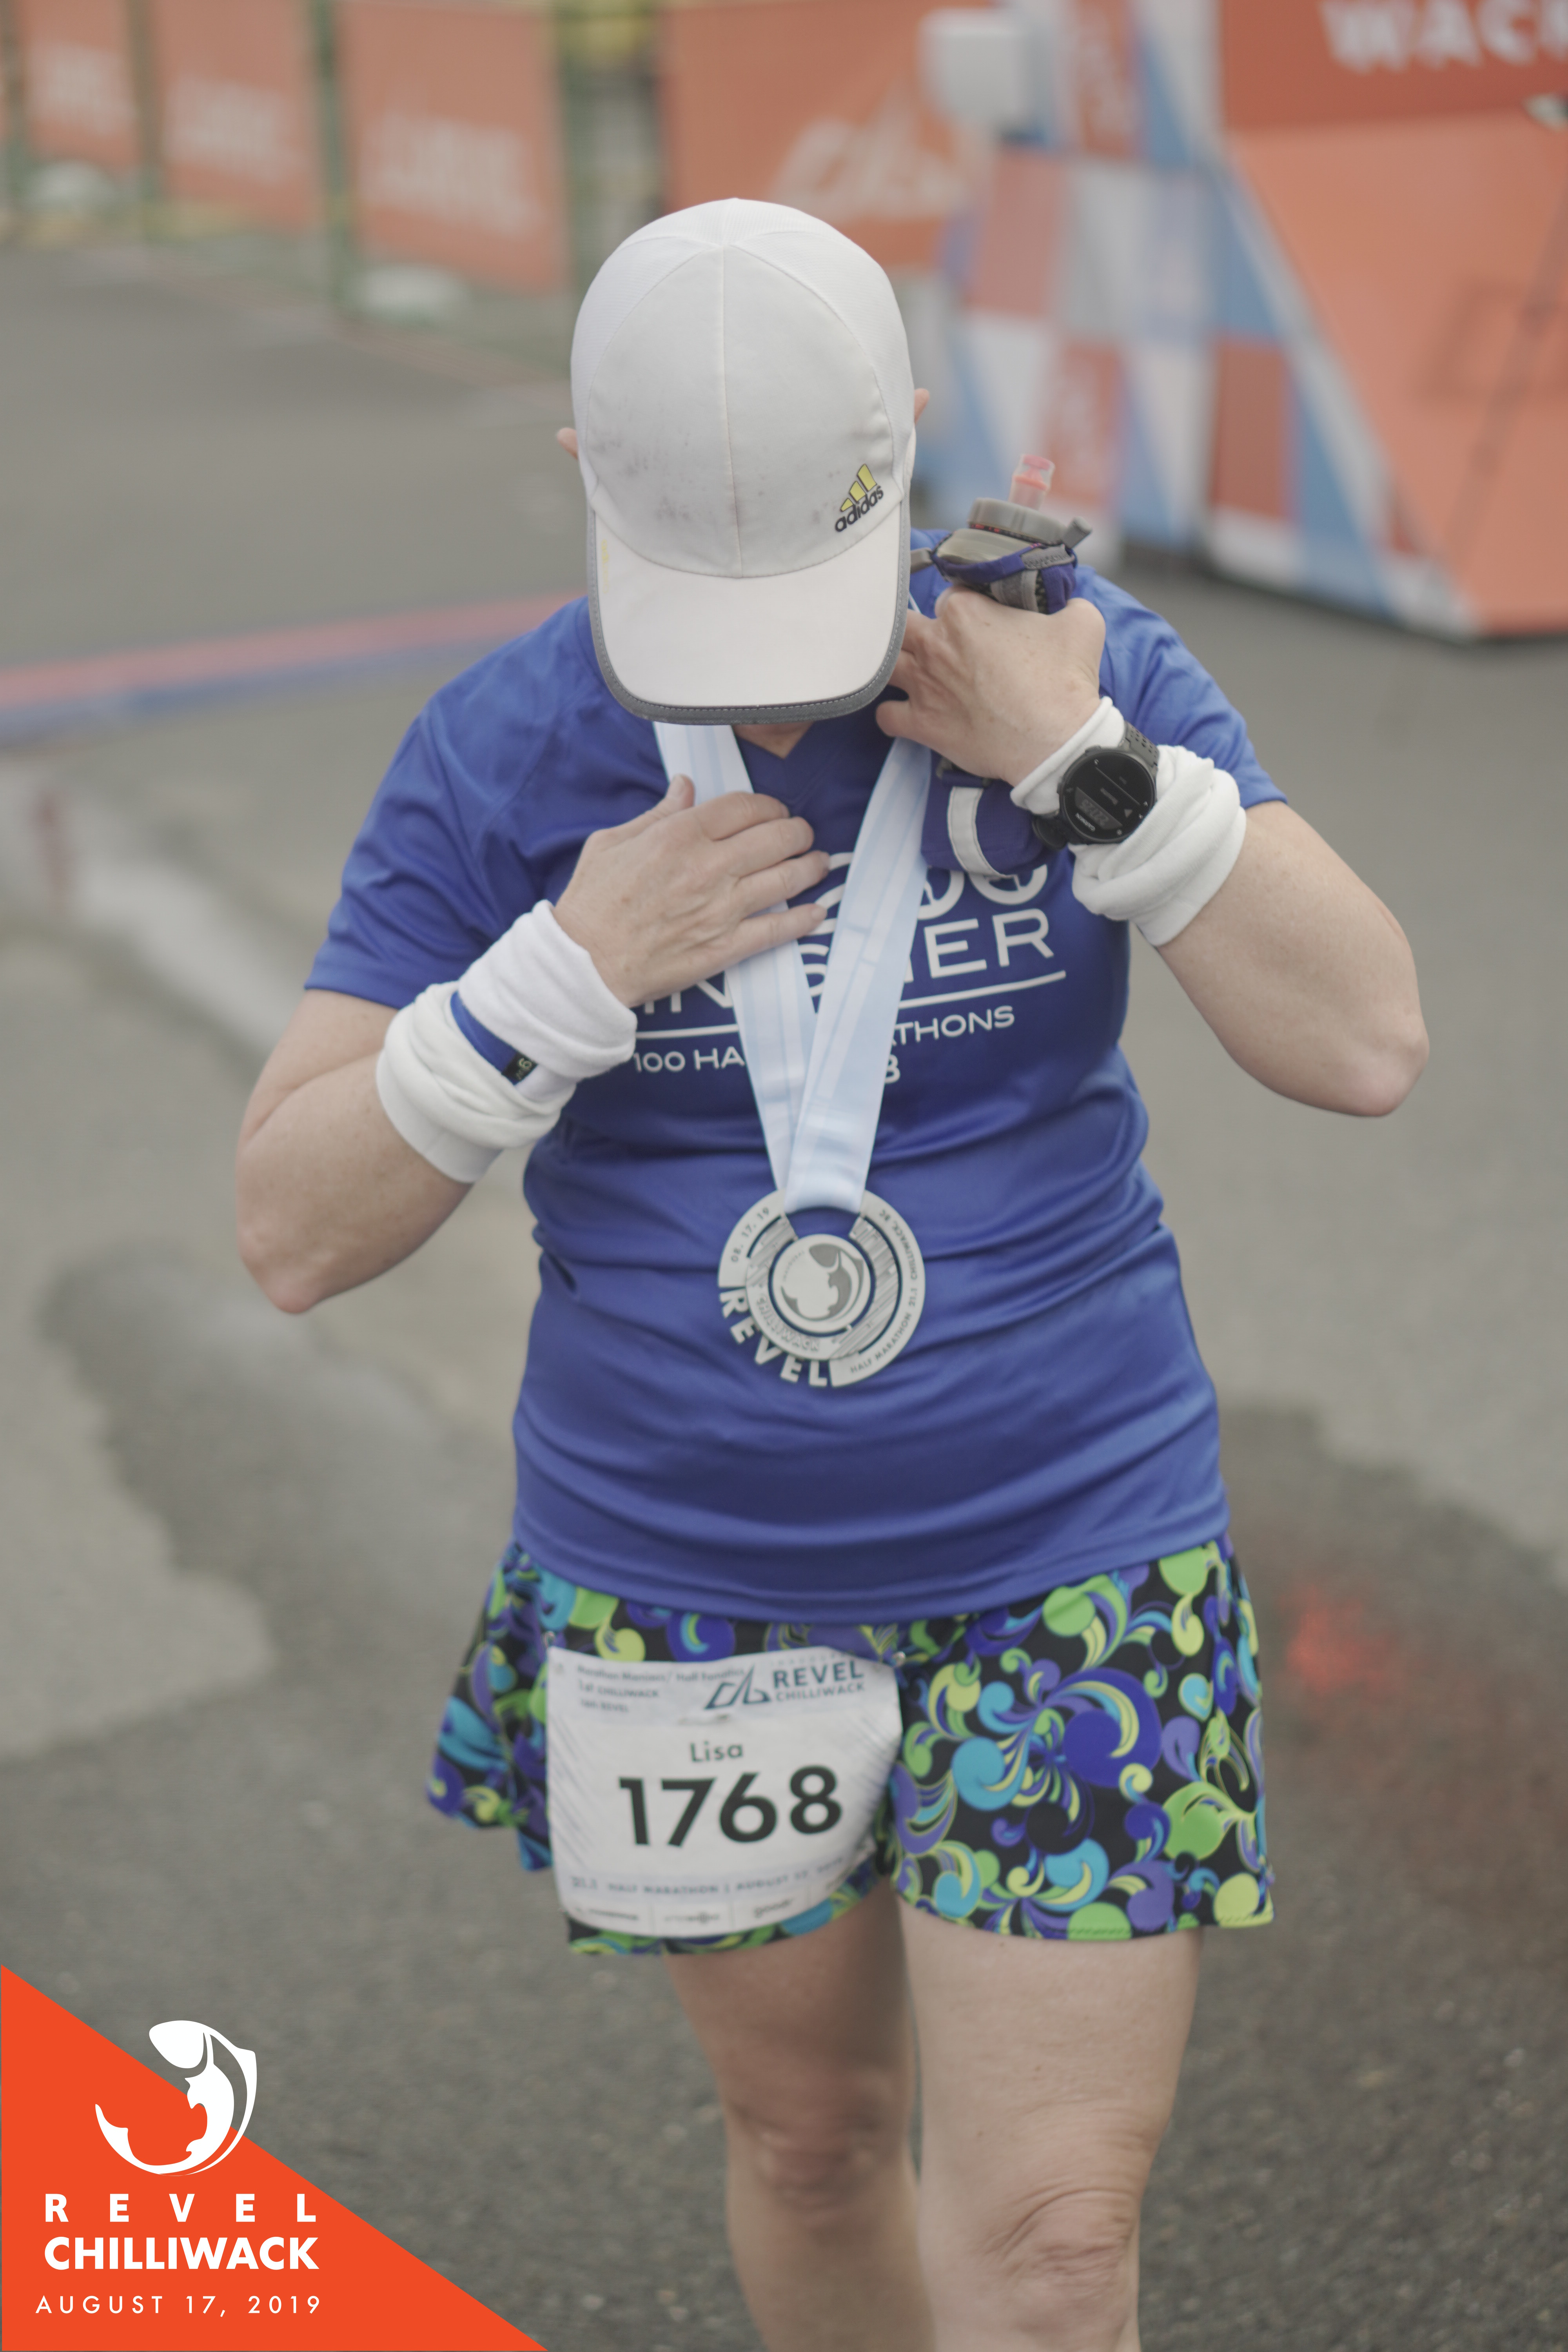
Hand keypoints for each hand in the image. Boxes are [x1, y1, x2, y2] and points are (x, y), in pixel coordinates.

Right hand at [554, 775, 828, 1004]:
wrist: (584, 965)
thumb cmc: (592, 903)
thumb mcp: (613, 842)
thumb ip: (658, 814)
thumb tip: (686, 787)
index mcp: (679, 836)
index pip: (744, 807)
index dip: (768, 805)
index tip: (773, 811)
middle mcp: (707, 868)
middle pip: (775, 837)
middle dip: (797, 831)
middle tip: (802, 834)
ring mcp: (720, 909)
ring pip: (785, 878)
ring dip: (810, 867)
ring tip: (819, 862)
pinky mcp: (724, 947)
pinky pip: (777, 930)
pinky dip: (803, 920)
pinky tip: (817, 912)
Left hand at [876, 590, 1105, 784]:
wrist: (1057, 742)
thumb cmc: (1065, 684)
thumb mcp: (1081, 624)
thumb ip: (1067, 603)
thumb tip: (1067, 604)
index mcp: (965, 612)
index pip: (949, 596)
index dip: (963, 608)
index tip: (977, 623)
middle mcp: (936, 644)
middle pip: (904, 625)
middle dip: (917, 631)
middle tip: (938, 645)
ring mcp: (924, 685)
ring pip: (886, 665)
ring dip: (895, 666)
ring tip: (912, 672)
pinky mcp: (922, 724)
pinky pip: (886, 715)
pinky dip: (891, 713)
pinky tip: (905, 711)